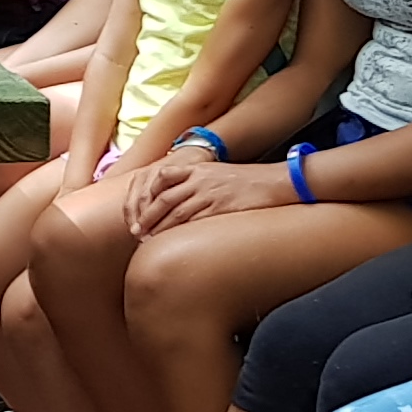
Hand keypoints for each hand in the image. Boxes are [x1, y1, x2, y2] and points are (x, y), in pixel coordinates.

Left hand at [127, 158, 295, 234]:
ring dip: (158, 227)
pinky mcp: (221, 208)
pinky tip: (172, 242)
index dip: (146, 195)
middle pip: (163, 198)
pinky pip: (194, 222)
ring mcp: (210, 193)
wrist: (275, 182)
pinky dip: (179, 232)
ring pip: (175, 211)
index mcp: (197, 169)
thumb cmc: (247, 181)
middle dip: (147, 216)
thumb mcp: (217, 174)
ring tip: (147, 240)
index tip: (138, 210)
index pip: (161, 178)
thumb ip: (196, 181)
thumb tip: (178, 198)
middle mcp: (200, 179)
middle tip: (136, 231)